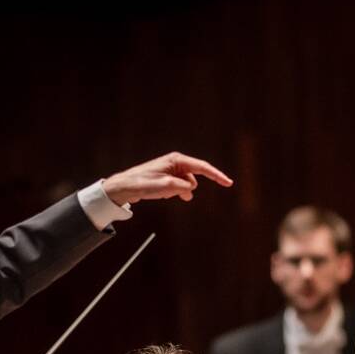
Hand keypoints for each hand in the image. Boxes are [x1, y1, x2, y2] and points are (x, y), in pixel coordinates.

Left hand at [101, 152, 232, 204]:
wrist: (125, 187)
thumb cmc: (142, 183)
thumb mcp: (164, 186)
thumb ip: (181, 187)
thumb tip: (189, 190)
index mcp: (177, 160)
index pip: (203, 167)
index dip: (217, 176)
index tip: (228, 183)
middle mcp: (176, 162)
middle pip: (195, 177)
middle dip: (188, 188)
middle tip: (169, 191)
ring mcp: (173, 170)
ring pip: (187, 185)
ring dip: (179, 191)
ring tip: (162, 192)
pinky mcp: (169, 177)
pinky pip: (180, 187)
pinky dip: (175, 192)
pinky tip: (163, 194)